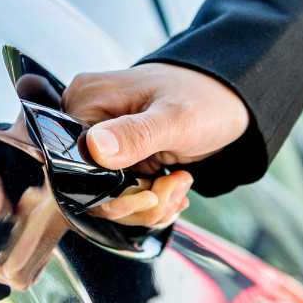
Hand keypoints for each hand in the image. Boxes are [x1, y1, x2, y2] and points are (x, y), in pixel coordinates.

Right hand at [63, 62, 250, 222]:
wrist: (228, 101)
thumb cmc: (204, 99)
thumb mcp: (175, 118)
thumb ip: (135, 134)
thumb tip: (95, 147)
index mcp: (87, 100)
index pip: (75, 165)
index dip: (111, 192)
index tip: (154, 192)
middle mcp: (86, 119)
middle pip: (89, 187)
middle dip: (137, 201)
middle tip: (174, 187)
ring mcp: (100, 139)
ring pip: (107, 197)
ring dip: (149, 203)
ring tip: (179, 183)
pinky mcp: (116, 155)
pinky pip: (121, 193)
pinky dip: (151, 199)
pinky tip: (174, 183)